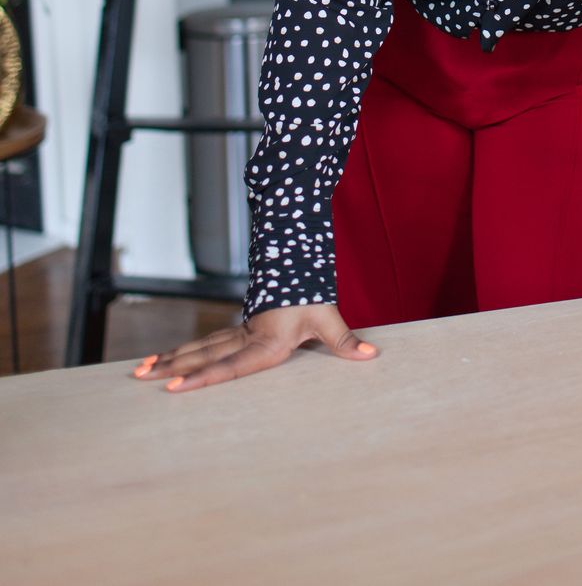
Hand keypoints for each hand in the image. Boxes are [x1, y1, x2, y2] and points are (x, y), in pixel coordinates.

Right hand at [130, 302, 378, 391]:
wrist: (300, 263)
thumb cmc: (313, 296)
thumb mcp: (327, 318)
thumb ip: (345, 342)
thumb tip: (371, 355)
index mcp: (265, 342)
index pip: (229, 365)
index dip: (201, 378)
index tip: (174, 388)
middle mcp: (246, 338)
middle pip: (203, 355)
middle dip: (171, 368)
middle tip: (139, 379)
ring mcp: (239, 333)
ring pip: (199, 347)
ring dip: (171, 359)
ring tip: (140, 371)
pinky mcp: (239, 330)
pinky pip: (206, 343)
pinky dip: (184, 352)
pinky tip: (165, 360)